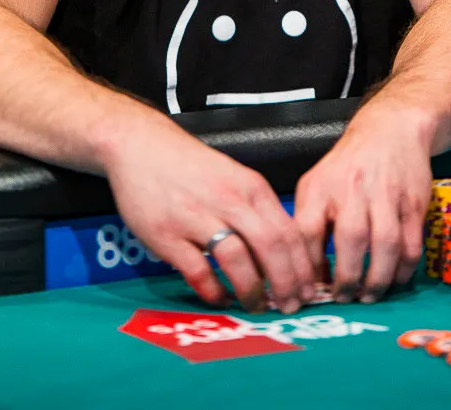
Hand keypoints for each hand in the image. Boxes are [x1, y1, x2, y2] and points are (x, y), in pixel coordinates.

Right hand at [105, 112, 315, 313]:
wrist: (141, 144)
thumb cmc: (189, 165)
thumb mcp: (234, 176)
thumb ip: (256, 209)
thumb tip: (283, 251)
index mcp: (250, 186)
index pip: (289, 231)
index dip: (303, 266)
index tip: (309, 289)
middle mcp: (229, 200)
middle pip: (270, 247)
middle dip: (286, 283)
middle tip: (290, 306)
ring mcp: (197, 217)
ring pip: (237, 260)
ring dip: (252, 290)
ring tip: (257, 307)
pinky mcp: (167, 235)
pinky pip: (197, 270)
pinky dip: (213, 290)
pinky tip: (220, 298)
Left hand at [293, 101, 431, 302]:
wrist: (391, 131)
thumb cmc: (347, 166)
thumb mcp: (317, 184)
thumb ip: (310, 224)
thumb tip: (307, 277)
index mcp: (321, 186)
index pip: (307, 230)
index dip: (308, 266)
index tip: (311, 291)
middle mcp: (352, 188)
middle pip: (351, 239)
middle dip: (348, 279)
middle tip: (345, 301)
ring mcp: (386, 194)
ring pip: (386, 245)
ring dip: (378, 280)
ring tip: (370, 296)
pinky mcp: (413, 202)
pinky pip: (411, 243)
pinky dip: (403, 269)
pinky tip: (394, 280)